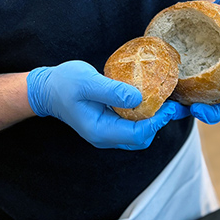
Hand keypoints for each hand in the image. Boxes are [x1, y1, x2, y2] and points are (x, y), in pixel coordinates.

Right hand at [27, 61, 175, 149]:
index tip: (169, 105)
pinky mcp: (109, 121)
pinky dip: (144, 113)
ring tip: (166, 99)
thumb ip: (111, 91)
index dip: (157, 121)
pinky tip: (150, 97)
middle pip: (141, 138)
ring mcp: (107, 130)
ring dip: (154, 118)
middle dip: (159, 122)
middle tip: (173, 103)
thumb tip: (139, 98)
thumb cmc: (64, 83)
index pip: (137, 134)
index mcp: (100, 131)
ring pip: (138, 132)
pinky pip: (131, 123)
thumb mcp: (87, 82)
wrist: (47, 88)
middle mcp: (105, 136)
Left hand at [169, 0, 219, 124]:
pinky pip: (173, 101)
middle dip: (212, 113)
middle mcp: (215, 87)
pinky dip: (168, 105)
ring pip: (194, 108)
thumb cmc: (208, 20)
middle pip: (219, 106)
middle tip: (201, 110)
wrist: (187, 25)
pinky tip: (159, 105)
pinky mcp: (177, 89)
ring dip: (185, 113)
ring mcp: (196, 91)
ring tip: (176, 111)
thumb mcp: (216, 10)